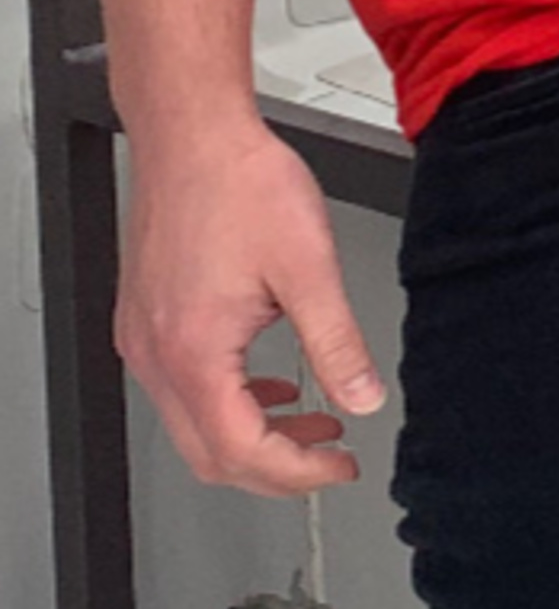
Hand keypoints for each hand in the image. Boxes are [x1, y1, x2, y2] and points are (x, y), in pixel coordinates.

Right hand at [116, 118, 385, 497]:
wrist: (194, 136)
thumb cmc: (241, 184)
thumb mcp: (310, 265)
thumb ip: (337, 339)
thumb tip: (363, 395)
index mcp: (194, 353)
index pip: (240, 451)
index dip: (295, 472)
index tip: (338, 468)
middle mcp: (156, 356)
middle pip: (211, 453)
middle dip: (276, 466)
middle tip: (329, 460)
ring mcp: (144, 341)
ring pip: (195, 425)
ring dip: (256, 432)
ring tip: (314, 424)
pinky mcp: (147, 321)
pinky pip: (184, 388)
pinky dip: (233, 398)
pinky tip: (273, 381)